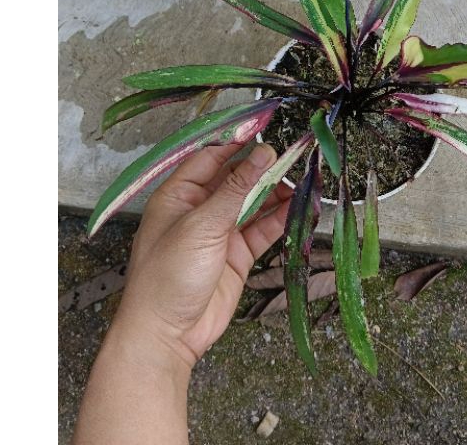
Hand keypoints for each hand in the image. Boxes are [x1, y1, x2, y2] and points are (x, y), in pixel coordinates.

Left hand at [109, 141, 288, 371]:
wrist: (167, 336)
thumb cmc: (167, 277)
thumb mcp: (202, 226)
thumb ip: (237, 189)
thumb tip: (263, 154)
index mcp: (178, 195)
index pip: (210, 157)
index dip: (237, 143)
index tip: (265, 130)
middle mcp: (199, 210)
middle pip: (236, 179)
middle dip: (262, 169)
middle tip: (291, 157)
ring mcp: (219, 232)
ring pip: (253, 203)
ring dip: (275, 193)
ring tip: (299, 182)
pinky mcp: (236, 255)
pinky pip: (262, 229)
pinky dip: (280, 219)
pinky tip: (297, 207)